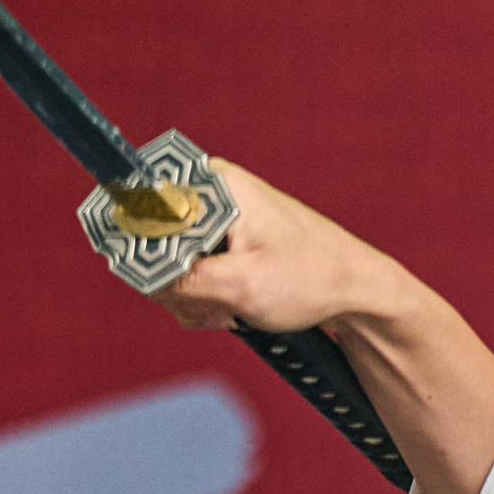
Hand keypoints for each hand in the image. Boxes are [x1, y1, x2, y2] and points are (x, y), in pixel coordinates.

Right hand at [125, 154, 493, 493]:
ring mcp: (213, 219)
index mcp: (211, 182)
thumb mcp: (242, 286)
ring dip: (190, 298)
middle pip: (148, 241)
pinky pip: (187, 275)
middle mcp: (208, 192)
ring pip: (166, 265)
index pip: (137, 206)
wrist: (359, 291)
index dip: (140, 249)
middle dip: (173, 284)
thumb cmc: (314, 278)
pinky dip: (203, 299)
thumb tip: (135, 274)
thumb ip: (182, 280)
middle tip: (213, 305)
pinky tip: (230, 311)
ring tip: (229, 310)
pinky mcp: (220, 244)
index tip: (167, 279)